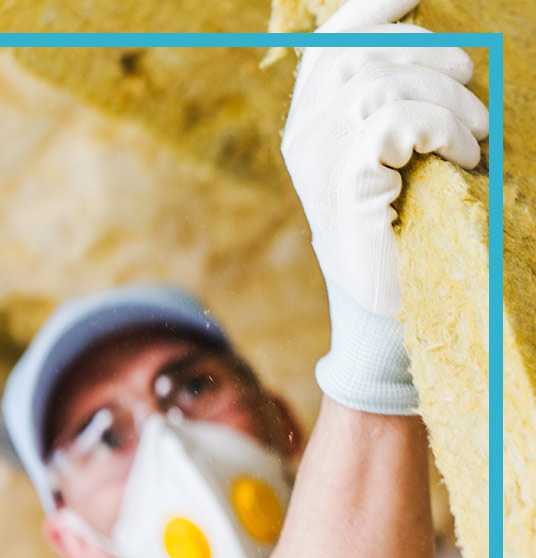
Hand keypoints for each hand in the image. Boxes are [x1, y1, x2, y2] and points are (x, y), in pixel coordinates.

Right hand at [281, 0, 488, 413]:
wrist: (384, 305)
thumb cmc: (397, 230)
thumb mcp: (390, 158)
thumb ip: (386, 105)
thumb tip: (427, 43)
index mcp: (311, 124)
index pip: (333, 43)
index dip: (373, 7)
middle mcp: (305, 137)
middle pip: (361, 52)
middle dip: (431, 59)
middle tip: (475, 97)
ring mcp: (319, 163)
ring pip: (379, 83)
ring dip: (445, 100)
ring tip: (475, 138)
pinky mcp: (345, 186)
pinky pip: (392, 122)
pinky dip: (440, 129)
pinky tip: (462, 158)